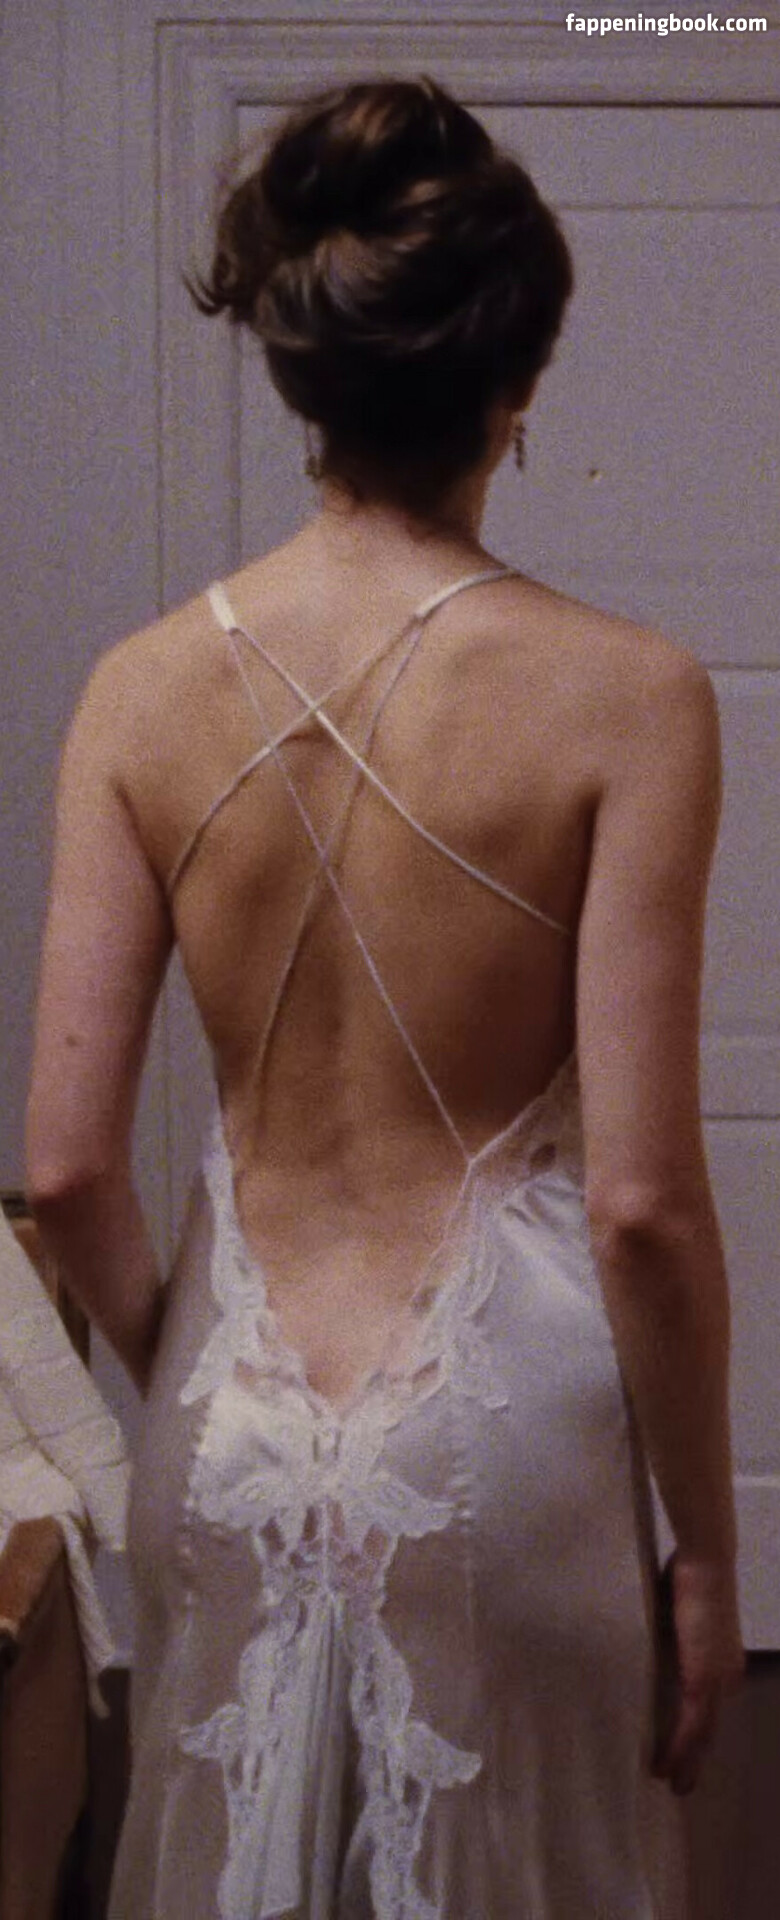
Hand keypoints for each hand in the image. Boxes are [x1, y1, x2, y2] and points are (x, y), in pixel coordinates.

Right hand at [652, 1552, 744, 1794]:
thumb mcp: (677, 1613)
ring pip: (704, 1735)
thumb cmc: (688, 1575)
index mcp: (723, 1662)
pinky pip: (691, 1727)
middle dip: (695, 1759)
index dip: (695, 1734)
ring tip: (670, 1785)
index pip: (710, 1708)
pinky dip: (677, 1750)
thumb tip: (651, 1642)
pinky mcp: (703, 1680)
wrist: (705, 1561)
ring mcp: (718, 1681)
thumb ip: (671, 1635)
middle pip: (710, 1728)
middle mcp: (727, 1677)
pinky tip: (663, 1767)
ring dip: (686, 1763)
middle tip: (679, 1785)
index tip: (680, 1752)